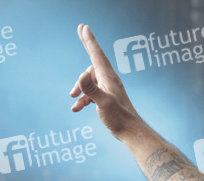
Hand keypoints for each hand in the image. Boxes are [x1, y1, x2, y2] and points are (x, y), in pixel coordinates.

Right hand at [70, 24, 142, 139]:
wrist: (130, 131)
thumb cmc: (119, 117)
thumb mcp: (102, 103)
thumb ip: (91, 89)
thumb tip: (81, 75)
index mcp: (108, 77)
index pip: (96, 54)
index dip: (89, 40)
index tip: (83, 27)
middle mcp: (109, 80)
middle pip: (91, 67)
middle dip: (80, 74)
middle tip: (74, 72)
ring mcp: (109, 89)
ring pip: (90, 82)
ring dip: (80, 90)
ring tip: (73, 100)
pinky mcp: (107, 98)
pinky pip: (92, 93)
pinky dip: (84, 99)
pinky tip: (78, 108)